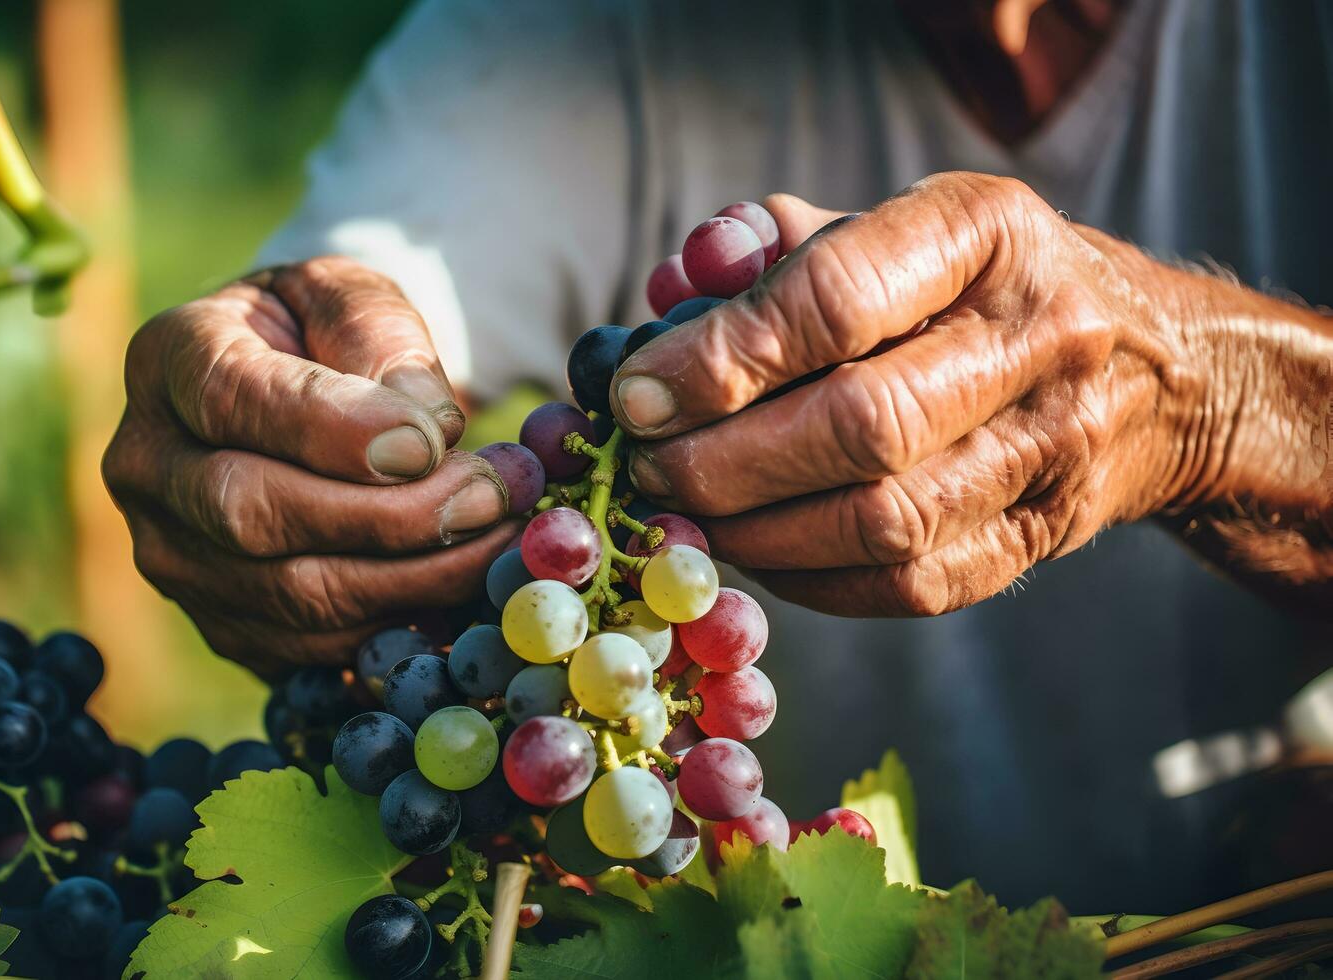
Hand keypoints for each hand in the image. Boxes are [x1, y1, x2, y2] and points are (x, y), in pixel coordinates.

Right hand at [103, 257, 517, 673]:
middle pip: (253, 512)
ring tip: (500, 536)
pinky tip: (464, 582)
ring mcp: (175, 556)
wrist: (303, 392)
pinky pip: (314, 646)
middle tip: (492, 496)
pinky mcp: (222, 624)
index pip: (233, 399)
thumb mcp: (353, 296)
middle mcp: (149, 466)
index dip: (335, 429)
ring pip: (290, 595)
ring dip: (414, 577)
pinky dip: (400, 620)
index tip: (432, 440)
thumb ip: (380, 338)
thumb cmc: (330, 334)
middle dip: (391, 515)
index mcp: (170, 358)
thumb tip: (425, 432)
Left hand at [610, 172, 1252, 615]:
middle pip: (861, 426)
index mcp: (989, 233)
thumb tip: (669, 288)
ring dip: (756, 531)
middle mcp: (1040, 337)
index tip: (634, 393)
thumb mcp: (893, 229)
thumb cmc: (973, 287)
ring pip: (884, 522)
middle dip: (724, 461)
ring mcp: (1055, 449)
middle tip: (645, 468)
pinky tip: (755, 550)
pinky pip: (907, 583)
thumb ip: (778, 252)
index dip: (720, 358)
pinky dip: (809, 578)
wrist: (1149, 372)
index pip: (839, 301)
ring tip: (684, 514)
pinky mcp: (1043, 537)